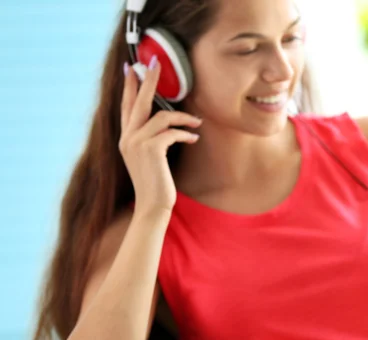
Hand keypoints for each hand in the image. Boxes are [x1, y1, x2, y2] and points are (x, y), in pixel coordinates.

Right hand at [120, 55, 202, 213]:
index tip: (133, 68)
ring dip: (184, 118)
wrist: (153, 206)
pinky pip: (171, 131)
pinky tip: (194, 139)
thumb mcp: (150, 158)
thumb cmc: (156, 183)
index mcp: (126, 138)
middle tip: (157, 61)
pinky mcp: (150, 149)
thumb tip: (167, 123)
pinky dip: (185, 133)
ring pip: (162, 116)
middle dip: (149, 80)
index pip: (126, 106)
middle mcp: (127, 138)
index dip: (129, 87)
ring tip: (197, 123)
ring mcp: (136, 143)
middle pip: (138, 101)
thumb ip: (152, 139)